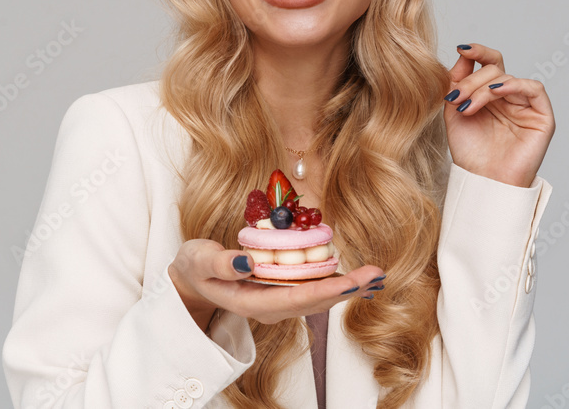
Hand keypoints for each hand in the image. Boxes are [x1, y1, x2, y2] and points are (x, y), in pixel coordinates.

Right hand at [168, 239, 384, 330]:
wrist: (191, 279)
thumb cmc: (194, 266)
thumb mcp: (199, 259)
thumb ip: (221, 263)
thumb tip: (247, 262)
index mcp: (251, 302)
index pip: (295, 299)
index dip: (325, 290)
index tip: (351, 281)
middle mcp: (269, 308)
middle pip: (314, 303)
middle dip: (346, 289)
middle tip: (376, 274)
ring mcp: (276, 303)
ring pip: (317, 299)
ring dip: (346, 288)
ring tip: (375, 277)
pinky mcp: (280, 293)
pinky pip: (312, 291)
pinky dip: (335, 284)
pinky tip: (355, 278)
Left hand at [443, 43, 554, 187]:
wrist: (482, 180)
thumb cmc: (469, 151)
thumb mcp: (454, 111)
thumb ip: (457, 83)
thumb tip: (462, 54)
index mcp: (489, 95)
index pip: (487, 64)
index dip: (477, 52)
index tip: (461, 49)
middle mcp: (508, 97)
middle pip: (494, 70)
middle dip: (471, 80)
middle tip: (455, 98)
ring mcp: (525, 106)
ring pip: (507, 79)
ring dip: (483, 88)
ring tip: (467, 106)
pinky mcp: (541, 116)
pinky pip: (533, 88)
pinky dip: (513, 84)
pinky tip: (495, 91)